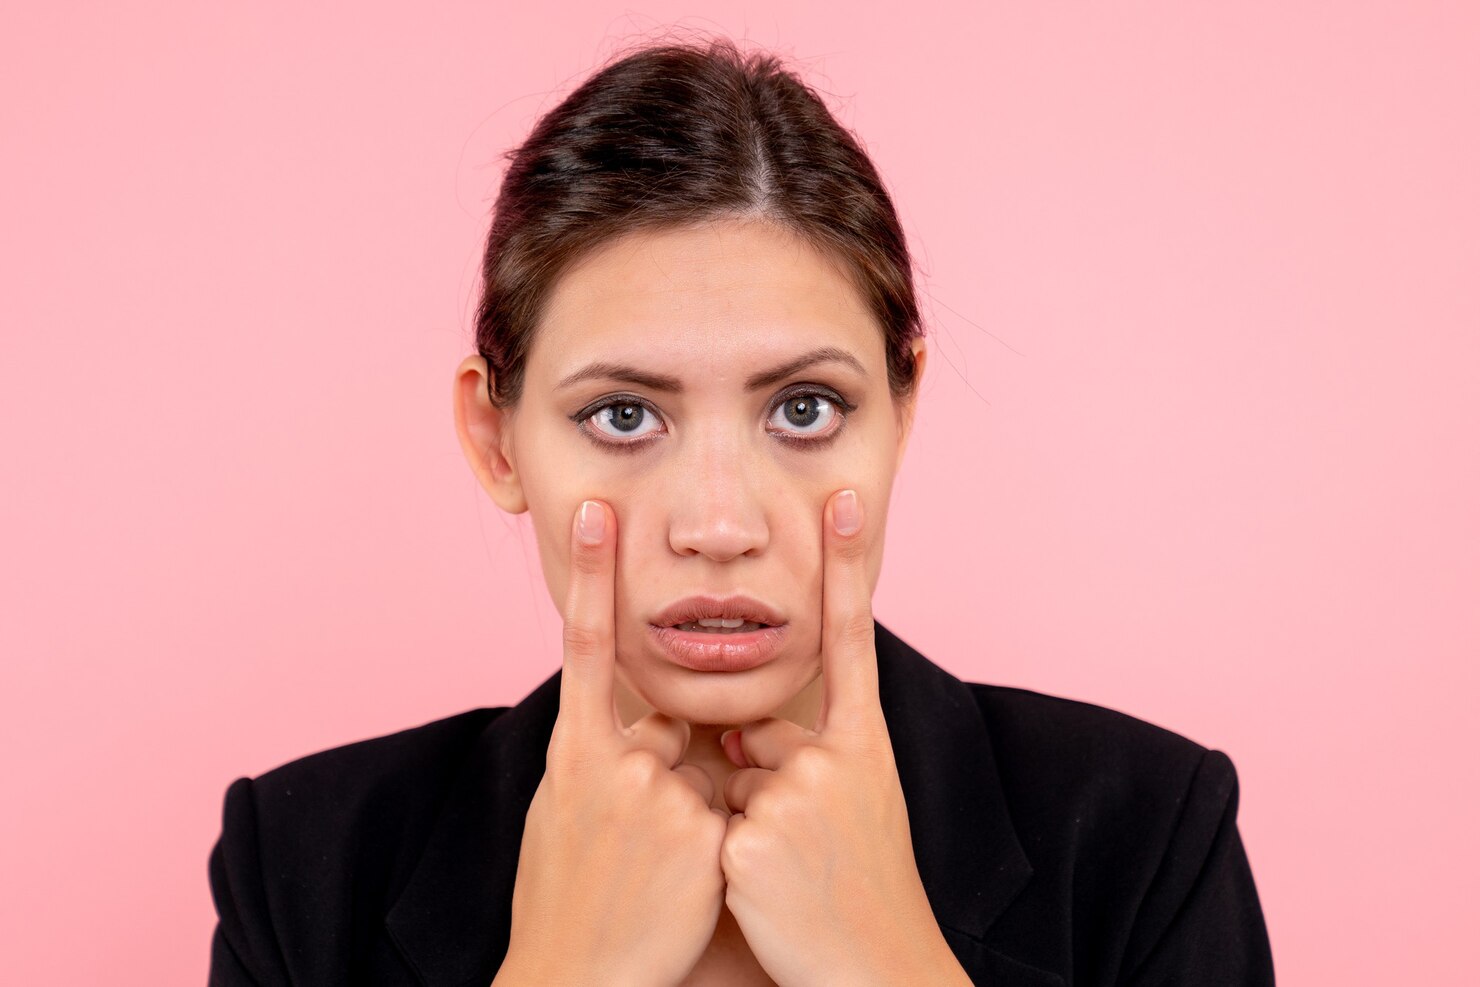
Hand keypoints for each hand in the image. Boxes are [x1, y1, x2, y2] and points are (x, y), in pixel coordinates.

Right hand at [499, 499, 729, 986]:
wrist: (574, 984)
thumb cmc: (565, 898)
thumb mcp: (564, 812)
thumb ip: (599, 756)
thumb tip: (636, 727)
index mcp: (571, 753)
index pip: (583, 648)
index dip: (590, 576)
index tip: (598, 512)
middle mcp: (613, 765)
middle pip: (673, 733)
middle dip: (669, 775)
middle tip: (631, 845)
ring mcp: (660, 800)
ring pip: (708, 777)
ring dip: (695, 817)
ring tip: (650, 877)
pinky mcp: (704, 837)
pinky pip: (730, 816)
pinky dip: (717, 845)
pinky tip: (679, 888)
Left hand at [717, 489, 958, 986]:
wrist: (881, 976)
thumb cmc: (861, 893)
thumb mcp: (854, 809)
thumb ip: (806, 757)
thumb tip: (737, 739)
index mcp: (866, 747)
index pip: (854, 642)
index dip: (848, 568)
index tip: (846, 499)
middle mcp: (836, 760)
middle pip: (756, 738)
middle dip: (758, 784)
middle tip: (806, 848)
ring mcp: (794, 798)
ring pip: (726, 785)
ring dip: (739, 825)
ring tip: (791, 878)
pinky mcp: (751, 841)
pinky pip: (709, 828)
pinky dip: (722, 860)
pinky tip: (765, 895)